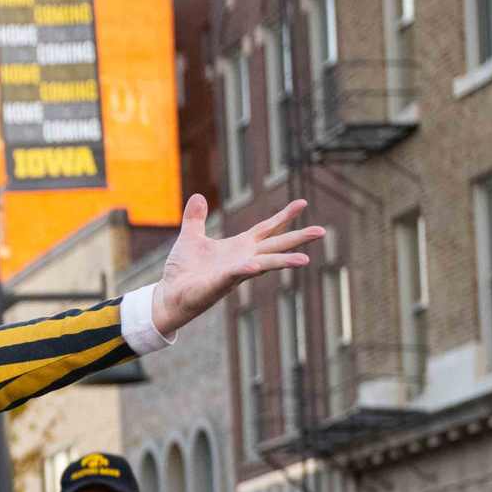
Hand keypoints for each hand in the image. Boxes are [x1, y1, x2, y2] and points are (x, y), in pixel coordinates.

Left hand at [150, 194, 325, 337]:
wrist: (169, 295)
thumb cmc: (183, 270)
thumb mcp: (190, 237)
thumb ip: (196, 218)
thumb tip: (198, 196)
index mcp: (239, 247)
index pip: (267, 229)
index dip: (284, 217)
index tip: (303, 202)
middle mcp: (243, 259)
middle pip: (275, 246)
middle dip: (298, 239)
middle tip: (322, 231)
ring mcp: (234, 273)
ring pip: (264, 264)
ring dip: (284, 261)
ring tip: (305, 259)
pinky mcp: (219, 284)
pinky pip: (234, 275)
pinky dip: (245, 270)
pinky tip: (255, 266)